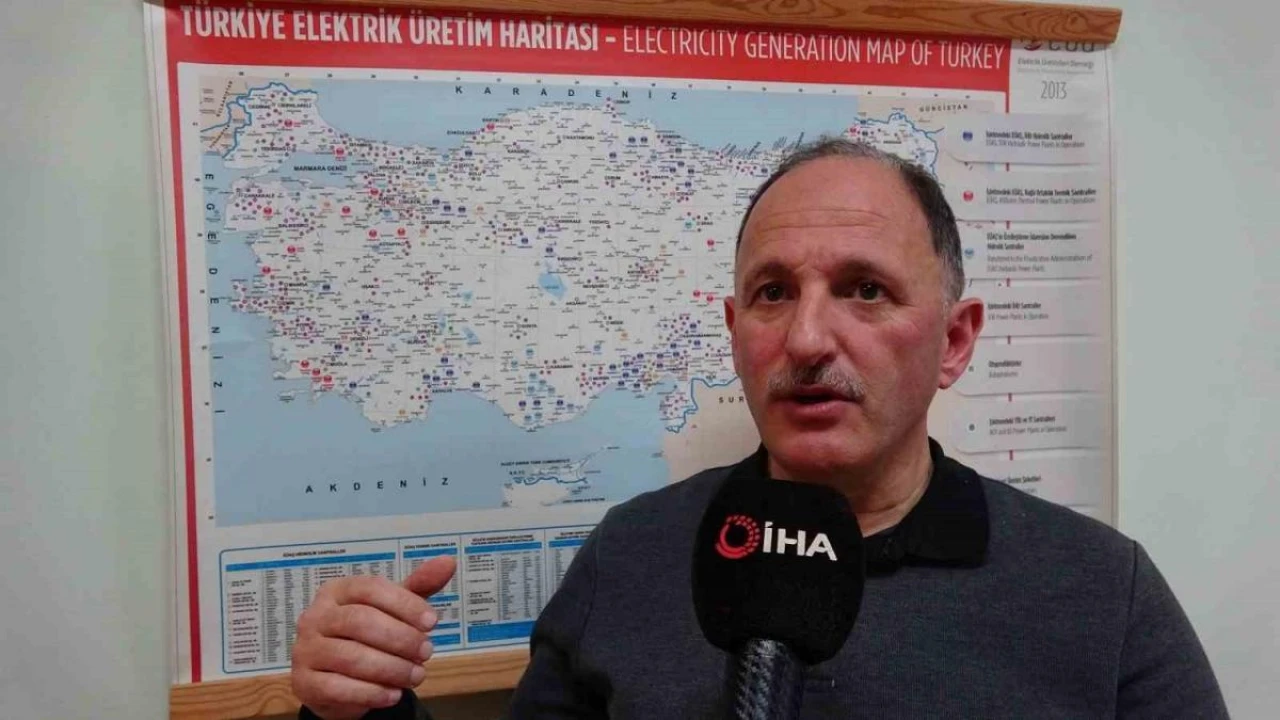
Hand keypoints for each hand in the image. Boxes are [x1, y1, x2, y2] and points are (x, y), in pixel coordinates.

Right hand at [291, 556, 456, 719]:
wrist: (333, 679)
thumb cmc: (365, 636)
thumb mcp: (392, 609)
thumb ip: (418, 587)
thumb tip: (448, 561)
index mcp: (336, 591)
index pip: (371, 588)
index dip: (405, 604)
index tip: (432, 622)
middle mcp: (316, 616)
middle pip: (361, 621)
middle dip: (401, 638)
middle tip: (427, 653)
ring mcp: (306, 650)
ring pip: (351, 657)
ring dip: (392, 669)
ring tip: (416, 676)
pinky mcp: (304, 683)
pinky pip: (338, 688)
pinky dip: (371, 693)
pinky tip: (393, 695)